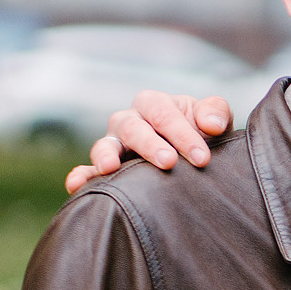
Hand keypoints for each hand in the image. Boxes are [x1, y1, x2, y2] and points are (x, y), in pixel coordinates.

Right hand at [63, 91, 232, 194]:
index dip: (182, 134)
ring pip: (105, 145)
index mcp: (154, 104)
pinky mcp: (106, 167)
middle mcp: (129, 120)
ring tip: (110, 168)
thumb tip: (212, 124)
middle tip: (169, 162)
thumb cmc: (201, 133)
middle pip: (133, 127)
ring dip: (106, 156)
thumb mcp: (212, 119)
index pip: (164, 113)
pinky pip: (88, 170)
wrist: (193, 156)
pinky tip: (75, 185)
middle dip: (151, 145)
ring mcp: (114, 143)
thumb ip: (215, 113)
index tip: (202, 157)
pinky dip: (81, 175)